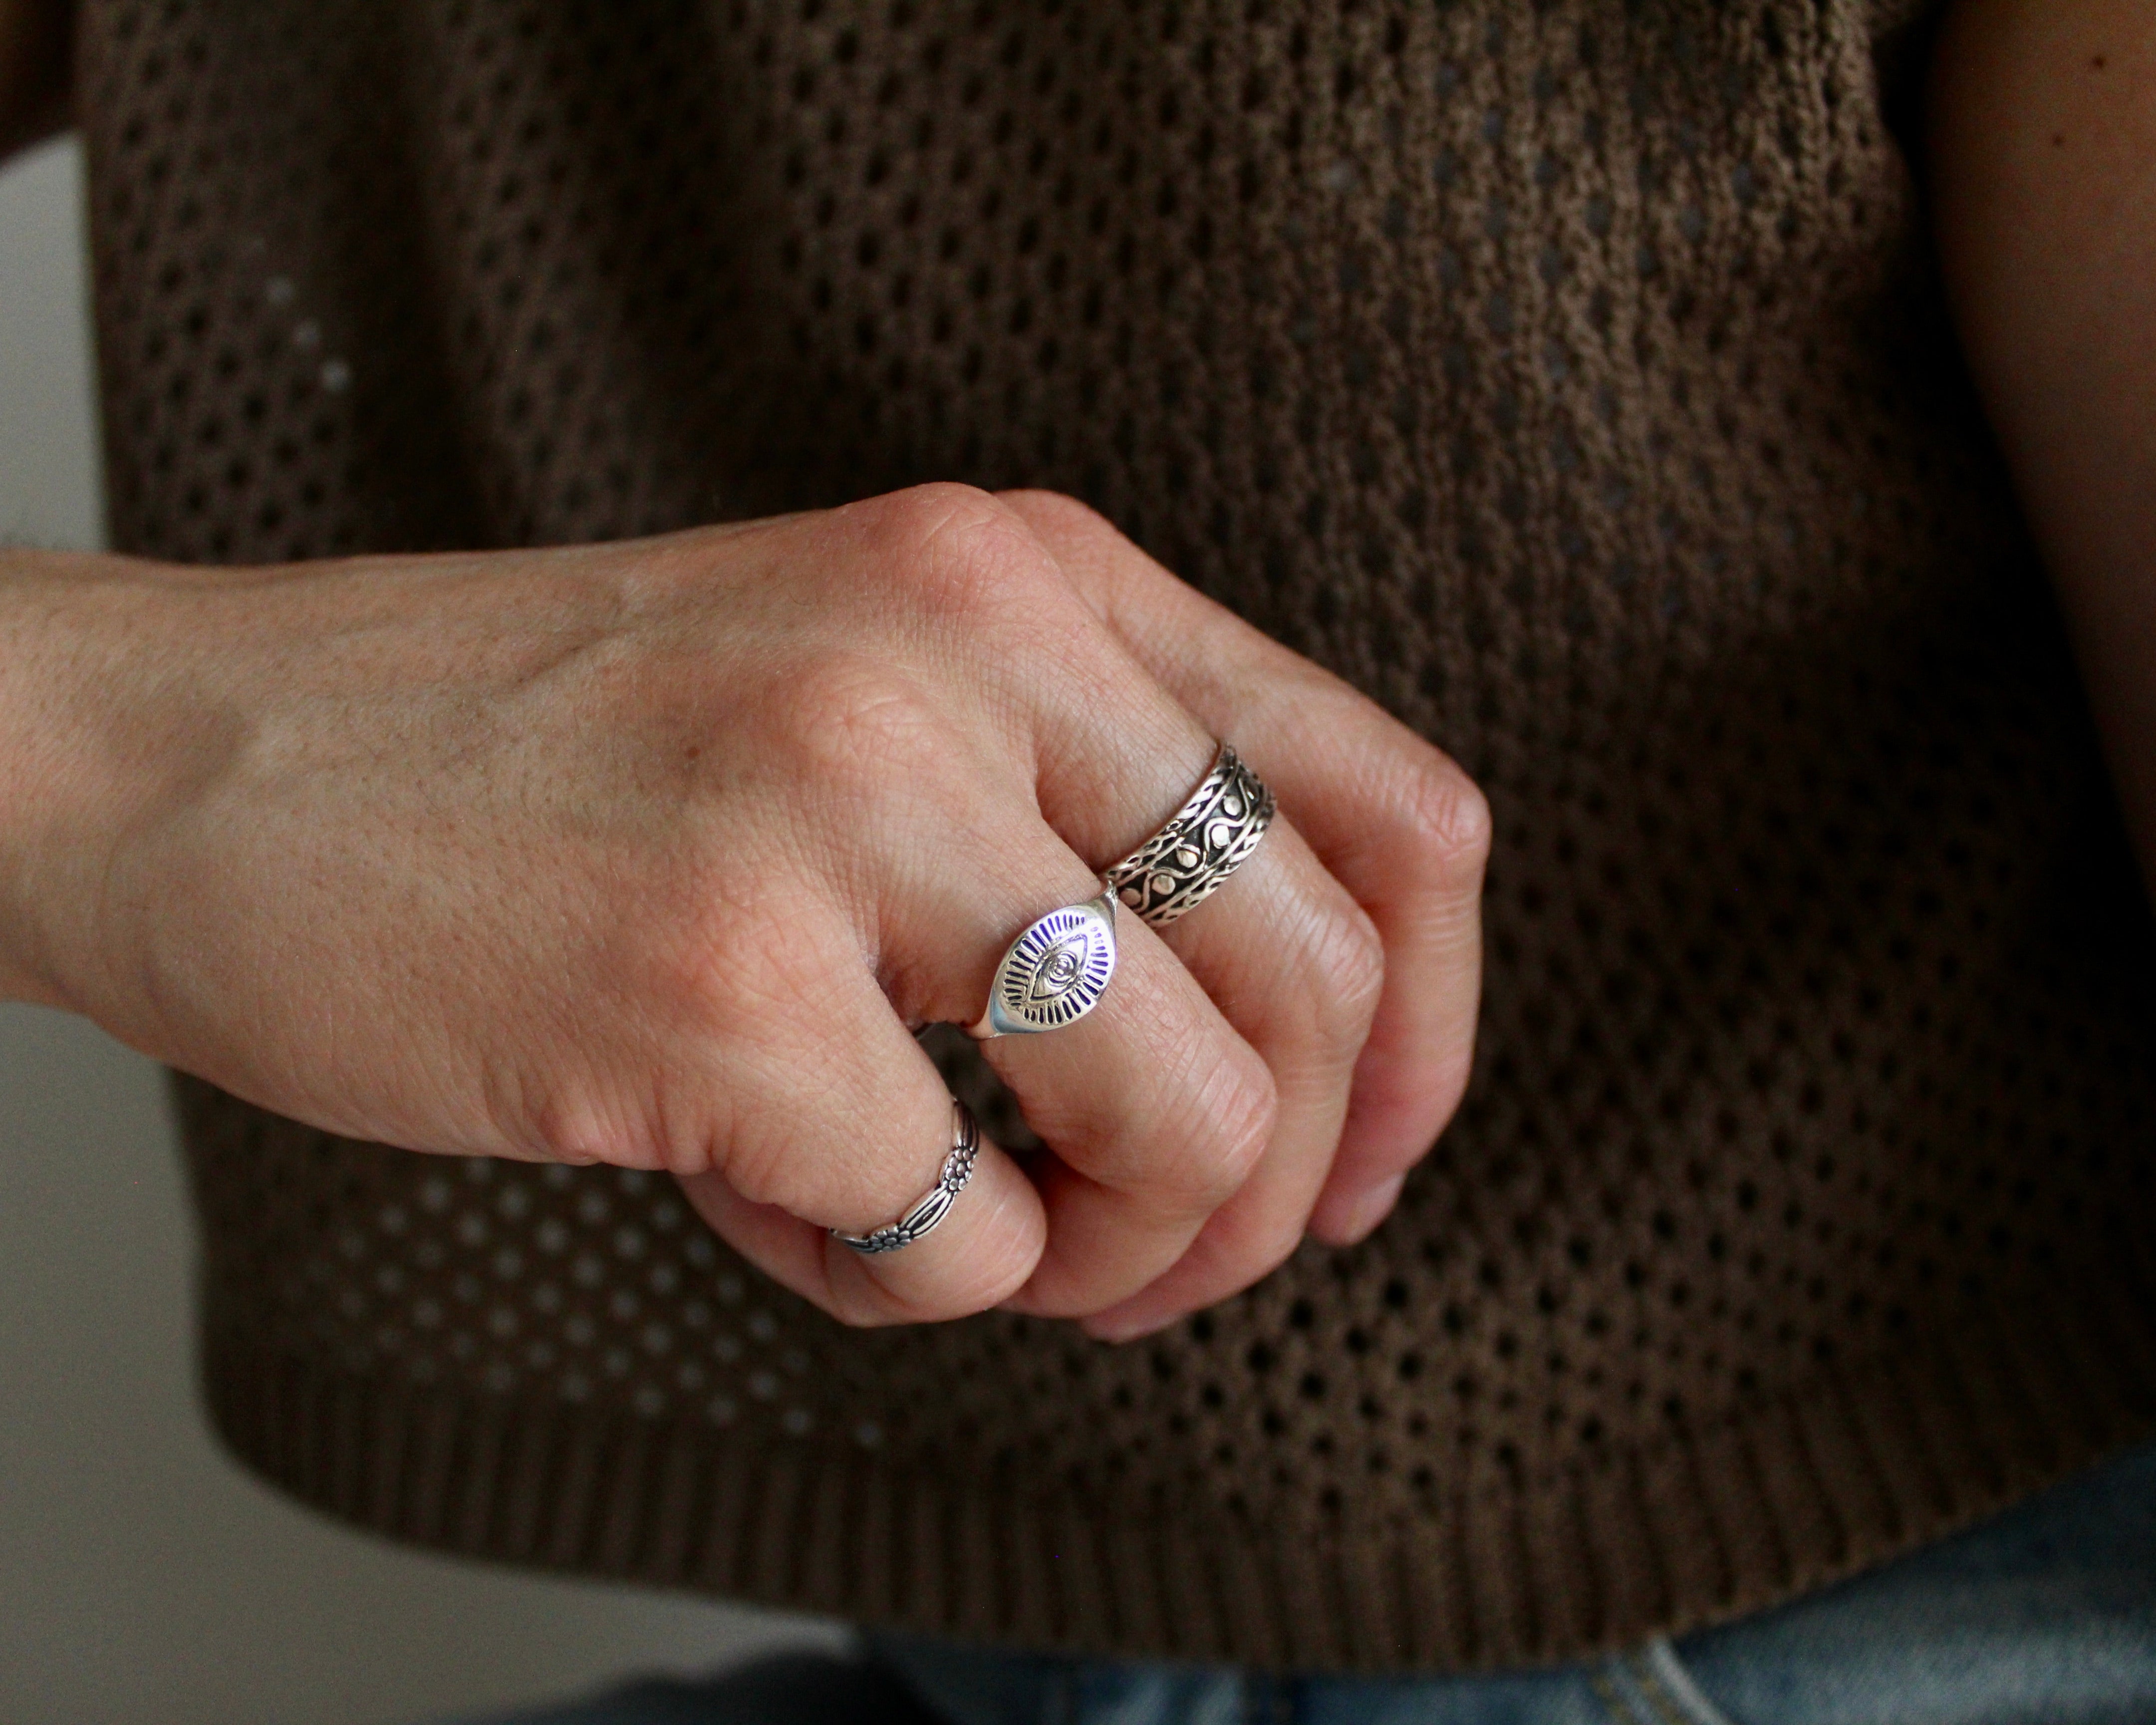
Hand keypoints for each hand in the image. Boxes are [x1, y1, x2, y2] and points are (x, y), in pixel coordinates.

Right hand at [2, 486, 1485, 1335]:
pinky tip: (784, 1205)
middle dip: (1274, 1187)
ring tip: (986, 1248)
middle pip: (1320, 989)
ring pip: (1183, 1122)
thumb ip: (1078, 822)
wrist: (217, 759)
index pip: (1394, 808)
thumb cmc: (555, 756)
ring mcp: (844, 810)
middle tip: (1158, 1260)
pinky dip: (906, 1280)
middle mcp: (967, 653)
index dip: (1426, 1028)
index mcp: (1029, 577)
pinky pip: (961, 1240)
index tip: (1363, 1160)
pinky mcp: (727, 989)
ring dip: (1115, 1255)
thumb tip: (1297, 1079)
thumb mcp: (870, 696)